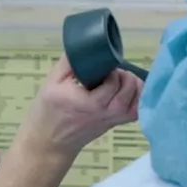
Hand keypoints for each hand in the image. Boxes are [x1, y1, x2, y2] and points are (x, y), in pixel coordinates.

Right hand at [16, 58, 142, 161]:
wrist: (50, 142)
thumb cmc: (48, 111)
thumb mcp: (52, 82)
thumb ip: (68, 62)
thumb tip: (84, 44)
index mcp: (88, 102)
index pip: (112, 82)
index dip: (112, 70)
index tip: (104, 65)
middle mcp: (104, 112)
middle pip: (128, 90)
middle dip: (125, 76)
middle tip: (113, 71)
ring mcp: (112, 120)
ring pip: (136, 102)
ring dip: (135, 86)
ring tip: (123, 79)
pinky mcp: (115, 124)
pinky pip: (136, 112)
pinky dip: (138, 99)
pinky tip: (130, 91)